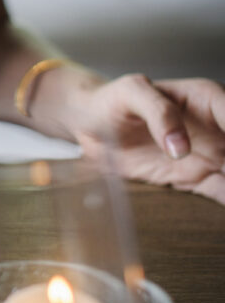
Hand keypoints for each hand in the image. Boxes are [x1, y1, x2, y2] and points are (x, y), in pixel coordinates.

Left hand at [73, 75, 224, 203]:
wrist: (91, 123)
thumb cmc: (113, 99)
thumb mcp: (131, 92)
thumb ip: (157, 112)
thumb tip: (180, 147)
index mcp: (208, 99)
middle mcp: (218, 128)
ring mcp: (211, 155)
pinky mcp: (196, 178)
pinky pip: (222, 193)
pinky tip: (223, 209)